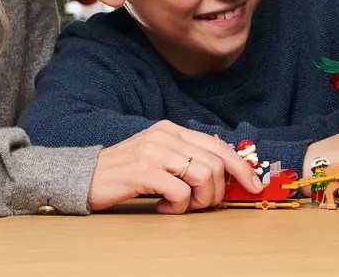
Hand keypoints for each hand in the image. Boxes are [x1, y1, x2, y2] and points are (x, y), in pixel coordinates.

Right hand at [87, 121, 262, 213]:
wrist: (84, 176)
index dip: (241, 167)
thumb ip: (185, 158)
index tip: (254, 185)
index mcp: (173, 130)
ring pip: (204, 176)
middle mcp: (166, 136)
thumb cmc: (125, 172)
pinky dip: (178, 207)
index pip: (218, 146)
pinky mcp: (144, 172)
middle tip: (202, 205)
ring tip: (182, 206)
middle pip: (216, 164)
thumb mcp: (158, 156)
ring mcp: (155, 152)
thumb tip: (221, 175)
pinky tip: (163, 208)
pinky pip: (181, 193)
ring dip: (200, 200)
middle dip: (217, 192)